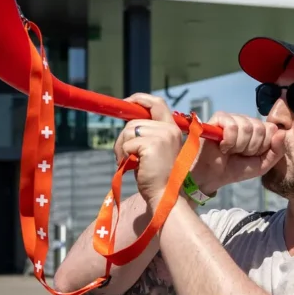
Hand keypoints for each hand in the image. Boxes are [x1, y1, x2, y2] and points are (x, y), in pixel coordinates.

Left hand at [115, 94, 185, 211]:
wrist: (164, 196)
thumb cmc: (157, 177)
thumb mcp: (156, 150)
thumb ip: (148, 134)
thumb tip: (128, 123)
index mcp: (172, 129)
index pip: (157, 103)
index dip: (140, 99)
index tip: (126, 102)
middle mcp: (169, 129)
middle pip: (135, 120)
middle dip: (123, 136)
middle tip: (124, 154)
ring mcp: (161, 136)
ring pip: (128, 131)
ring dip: (121, 147)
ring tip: (129, 162)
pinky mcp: (151, 145)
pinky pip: (126, 144)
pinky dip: (123, 155)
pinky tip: (132, 166)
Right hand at [191, 111, 285, 193]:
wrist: (214, 176)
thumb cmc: (236, 169)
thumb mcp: (263, 164)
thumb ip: (277, 151)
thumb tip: (282, 132)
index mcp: (258, 130)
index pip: (272, 129)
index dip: (264, 146)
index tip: (253, 155)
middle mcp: (246, 121)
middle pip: (260, 128)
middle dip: (251, 147)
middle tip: (240, 153)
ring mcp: (233, 118)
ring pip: (247, 127)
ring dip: (239, 146)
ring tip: (230, 151)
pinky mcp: (218, 118)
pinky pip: (232, 126)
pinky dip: (229, 141)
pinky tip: (223, 146)